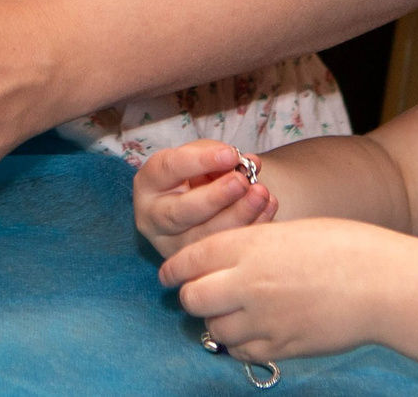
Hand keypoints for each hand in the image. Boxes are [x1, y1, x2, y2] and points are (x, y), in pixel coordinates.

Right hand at [135, 140, 276, 256]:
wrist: (195, 201)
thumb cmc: (195, 174)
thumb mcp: (198, 157)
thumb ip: (218, 156)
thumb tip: (250, 163)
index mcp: (149, 184)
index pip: (169, 169)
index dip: (200, 161)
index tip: (230, 154)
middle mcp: (153, 219)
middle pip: (182, 212)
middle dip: (216, 197)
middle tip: (242, 182)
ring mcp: (173, 246)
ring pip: (204, 238)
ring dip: (238, 215)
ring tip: (261, 194)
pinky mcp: (196, 265)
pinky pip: (223, 251)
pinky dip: (250, 228)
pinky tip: (268, 208)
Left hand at [158, 218, 395, 363]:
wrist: (382, 283)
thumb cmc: (343, 247)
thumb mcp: (287, 232)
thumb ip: (249, 249)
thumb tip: (220, 266)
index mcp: (249, 245)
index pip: (191, 259)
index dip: (174, 269)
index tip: (169, 276)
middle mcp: (248, 283)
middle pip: (193, 298)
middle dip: (191, 296)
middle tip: (200, 294)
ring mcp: (263, 319)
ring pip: (214, 329)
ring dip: (217, 322)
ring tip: (233, 313)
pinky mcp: (281, 346)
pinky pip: (242, 351)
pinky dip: (240, 343)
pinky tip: (255, 331)